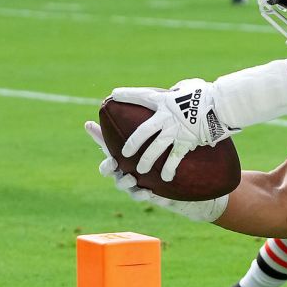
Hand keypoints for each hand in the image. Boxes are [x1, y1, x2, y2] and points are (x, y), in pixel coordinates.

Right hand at [84, 122, 226, 222]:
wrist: (198, 183)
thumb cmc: (182, 153)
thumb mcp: (177, 130)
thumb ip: (169, 113)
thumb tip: (172, 90)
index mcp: (135, 152)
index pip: (113, 141)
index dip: (99, 134)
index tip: (89, 123)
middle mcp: (132, 168)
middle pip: (111, 167)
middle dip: (107, 165)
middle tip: (111, 163)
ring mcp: (141, 183)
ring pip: (124, 184)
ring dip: (124, 181)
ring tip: (130, 178)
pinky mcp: (154, 195)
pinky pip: (142, 196)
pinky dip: (142, 194)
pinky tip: (148, 192)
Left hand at [108, 78, 237, 181]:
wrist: (222, 105)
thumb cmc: (206, 93)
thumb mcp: (188, 86)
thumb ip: (177, 90)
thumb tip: (175, 91)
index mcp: (165, 101)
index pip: (141, 96)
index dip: (127, 96)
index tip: (113, 95)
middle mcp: (166, 117)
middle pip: (143, 132)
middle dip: (132, 143)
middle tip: (124, 153)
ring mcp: (175, 131)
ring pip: (156, 149)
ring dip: (146, 160)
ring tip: (139, 171)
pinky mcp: (186, 142)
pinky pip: (175, 158)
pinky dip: (169, 168)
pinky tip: (165, 178)